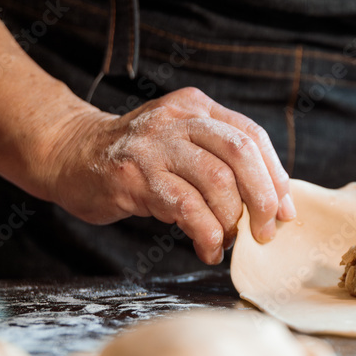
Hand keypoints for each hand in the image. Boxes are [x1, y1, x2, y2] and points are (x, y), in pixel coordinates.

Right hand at [42, 87, 294, 264]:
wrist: (69, 156)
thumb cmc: (137, 160)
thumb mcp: (181, 144)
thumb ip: (221, 161)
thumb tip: (273, 204)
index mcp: (197, 107)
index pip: (252, 136)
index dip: (276, 177)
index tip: (286, 212)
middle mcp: (178, 118)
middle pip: (241, 153)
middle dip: (263, 198)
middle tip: (266, 232)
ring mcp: (155, 145)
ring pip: (217, 182)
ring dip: (231, 221)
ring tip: (227, 240)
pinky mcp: (134, 175)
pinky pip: (186, 208)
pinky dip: (206, 235)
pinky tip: (208, 248)